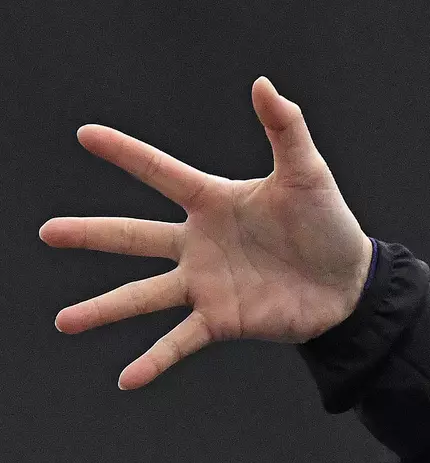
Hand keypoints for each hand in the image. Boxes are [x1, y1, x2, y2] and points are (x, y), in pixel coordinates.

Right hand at [39, 77, 376, 389]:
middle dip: (91, 234)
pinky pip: (180, 341)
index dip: (127, 153)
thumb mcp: (307, 173)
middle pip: (134, 236)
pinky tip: (126, 379)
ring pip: (143, 295)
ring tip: (64, 322)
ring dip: (104, 309)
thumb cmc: (328, 224)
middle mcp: (199, 243)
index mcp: (214, 202)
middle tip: (45, 232)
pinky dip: (155, 360)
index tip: (86, 134)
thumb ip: (285, 128)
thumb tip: (264, 83)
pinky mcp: (222, 319)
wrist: (351, 282)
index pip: (162, 172)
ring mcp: (206, 284)